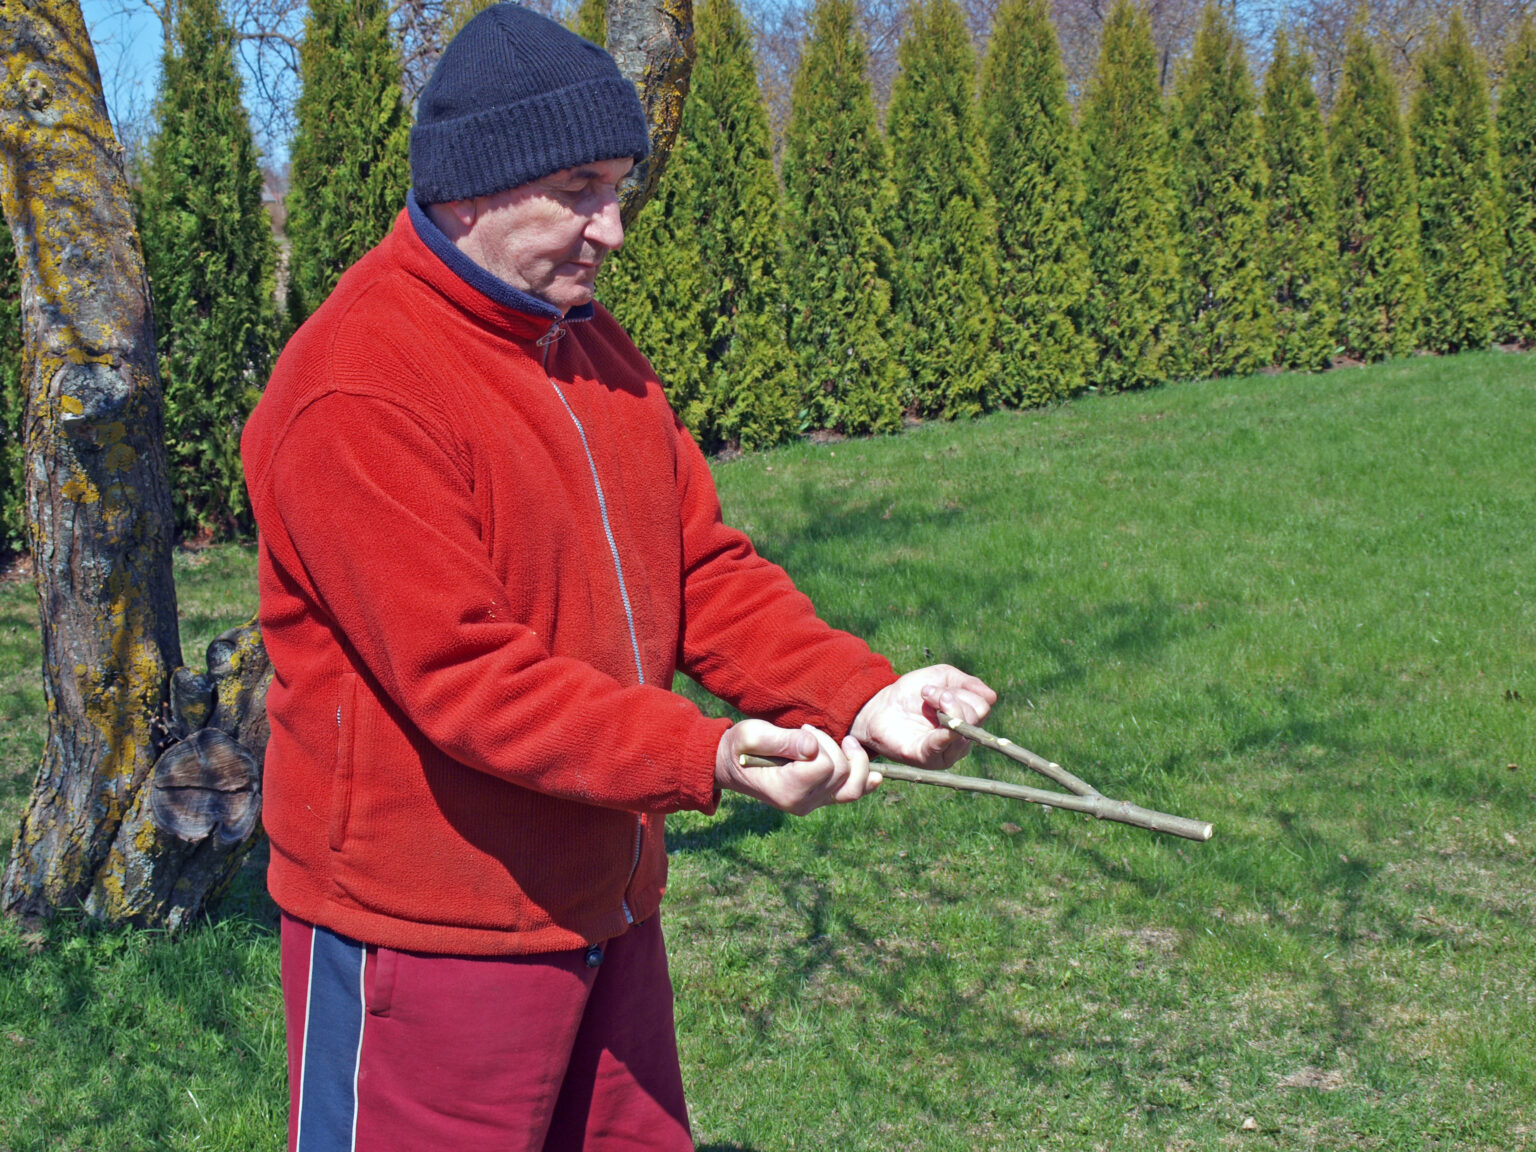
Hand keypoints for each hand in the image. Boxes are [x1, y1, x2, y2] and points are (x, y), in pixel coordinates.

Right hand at [715, 720, 879, 815]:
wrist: (731, 765)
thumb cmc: (739, 747)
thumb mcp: (752, 735)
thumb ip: (782, 740)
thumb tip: (812, 746)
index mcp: (787, 790)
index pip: (826, 766)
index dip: (821, 743)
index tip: (803, 731)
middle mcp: (803, 803)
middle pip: (842, 773)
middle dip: (833, 746)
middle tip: (809, 732)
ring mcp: (813, 803)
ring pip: (853, 787)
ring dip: (854, 761)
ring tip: (844, 743)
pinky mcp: (820, 798)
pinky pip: (851, 794)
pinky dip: (865, 782)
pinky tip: (876, 775)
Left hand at [849, 664, 995, 770]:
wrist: (879, 707)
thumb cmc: (911, 694)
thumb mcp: (942, 677)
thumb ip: (968, 683)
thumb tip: (991, 697)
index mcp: (967, 719)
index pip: (982, 705)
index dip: (963, 690)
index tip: (936, 686)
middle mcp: (962, 738)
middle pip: (977, 716)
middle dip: (953, 697)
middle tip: (928, 693)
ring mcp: (947, 751)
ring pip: (965, 729)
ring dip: (946, 707)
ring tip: (925, 697)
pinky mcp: (928, 758)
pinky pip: (945, 745)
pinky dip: (946, 731)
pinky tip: (936, 716)